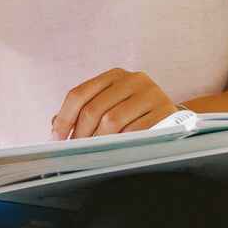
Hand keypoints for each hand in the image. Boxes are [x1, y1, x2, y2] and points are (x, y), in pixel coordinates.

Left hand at [50, 68, 180, 139]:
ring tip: (94, 152)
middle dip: (80, 134)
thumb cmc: (133, 114)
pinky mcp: (165, 112)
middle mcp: (133, 79)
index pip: (79, 94)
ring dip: (99, 141)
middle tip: (75, 149)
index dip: (64, 118)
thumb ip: (83, 112)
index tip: (57, 137)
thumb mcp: (109, 105)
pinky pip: (135, 132)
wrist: (172, 118)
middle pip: (94, 109)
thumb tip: (56, 127)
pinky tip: (116, 151)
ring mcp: (151, 94)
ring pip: (112, 121)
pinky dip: (121, 144)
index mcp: (114, 75)